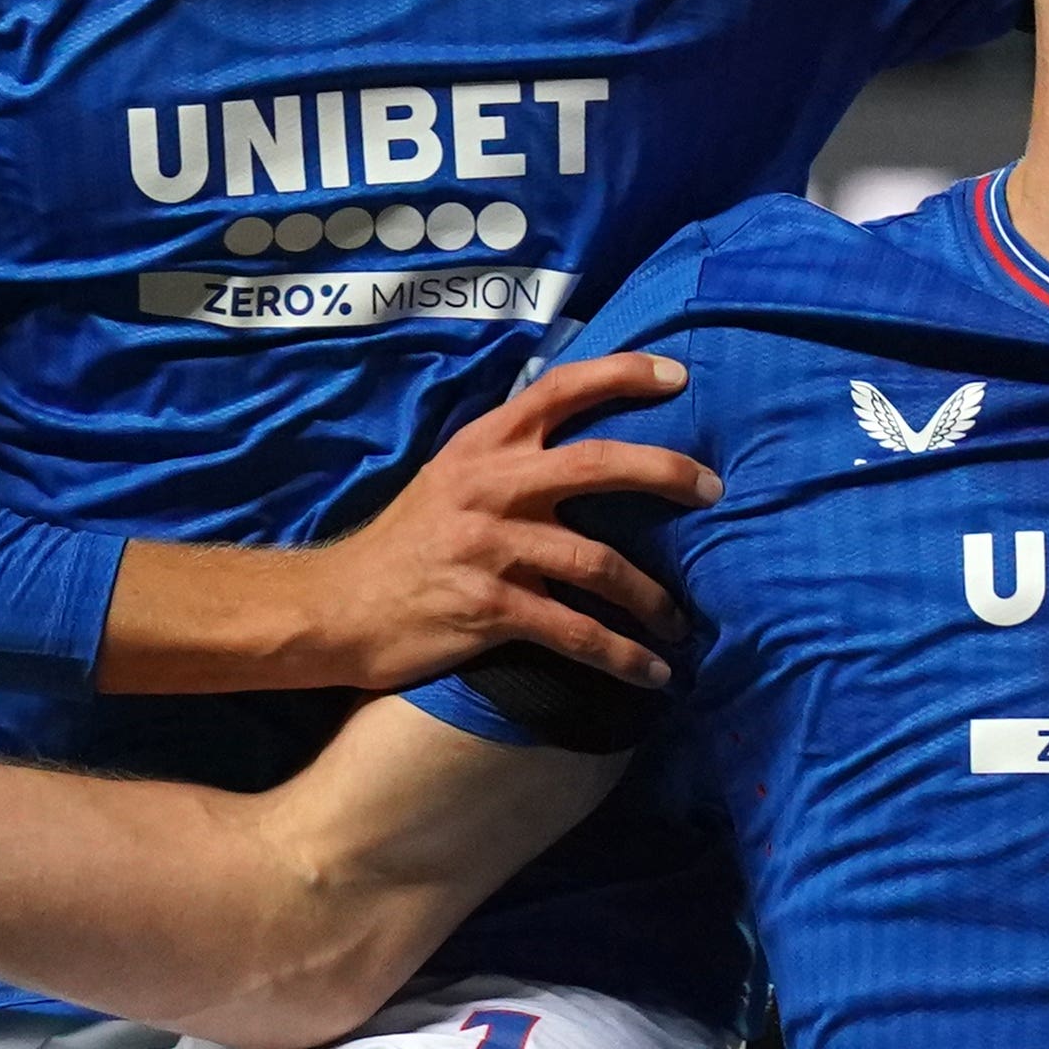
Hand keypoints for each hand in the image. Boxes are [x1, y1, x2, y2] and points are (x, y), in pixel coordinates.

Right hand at [99, 351, 720, 697]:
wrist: (335, 609)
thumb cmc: (402, 548)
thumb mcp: (449, 481)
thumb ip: (509, 462)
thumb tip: (584, 456)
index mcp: (481, 445)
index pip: (558, 388)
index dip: (622, 375)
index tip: (678, 376)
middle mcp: (490, 484)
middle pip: (598, 462)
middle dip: (666, 474)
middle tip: (714, 490)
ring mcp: (490, 546)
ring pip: (598, 561)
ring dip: (652, 597)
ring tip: (680, 622)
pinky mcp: (489, 607)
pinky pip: (574, 631)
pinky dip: (621, 656)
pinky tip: (651, 673)